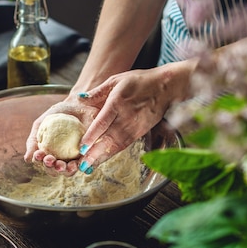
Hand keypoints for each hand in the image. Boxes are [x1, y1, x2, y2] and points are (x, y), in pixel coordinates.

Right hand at [23, 96, 99, 175]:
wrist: (78, 103)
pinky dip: (83, 165)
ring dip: (67, 171)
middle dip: (52, 169)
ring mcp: (75, 158)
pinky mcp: (89, 155)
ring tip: (66, 165)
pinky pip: (86, 163)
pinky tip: (80, 162)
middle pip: (55, 170)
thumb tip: (27, 160)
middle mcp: (61, 159)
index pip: (42, 163)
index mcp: (48, 154)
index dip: (40, 162)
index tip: (39, 154)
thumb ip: (33, 141)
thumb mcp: (41, 124)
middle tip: (51, 160)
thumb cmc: (57, 114)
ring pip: (70, 171)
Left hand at [25, 61, 191, 174]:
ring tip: (88, 167)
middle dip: (94, 153)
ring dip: (102, 157)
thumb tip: (80, 98)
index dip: (92, 136)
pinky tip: (102, 160)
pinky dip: (112, 154)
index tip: (82, 146)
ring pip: (116, 145)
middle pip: (108, 138)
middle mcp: (126, 117)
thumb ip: (98, 91)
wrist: (166, 88)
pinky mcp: (139, 132)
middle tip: (82, 164)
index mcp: (118, 102)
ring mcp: (134, 127)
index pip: (103, 122)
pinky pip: (123, 145)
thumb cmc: (140, 82)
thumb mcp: (116, 80)